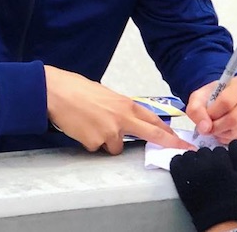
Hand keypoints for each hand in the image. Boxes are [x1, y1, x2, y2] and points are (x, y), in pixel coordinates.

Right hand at [44, 65, 194, 153]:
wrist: (54, 92)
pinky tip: (80, 128)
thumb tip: (124, 118)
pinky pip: (95, 147)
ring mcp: (108, 132)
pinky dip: (89, 141)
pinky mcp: (94, 142)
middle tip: (182, 149)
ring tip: (89, 124)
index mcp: (124, 104)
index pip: (152, 119)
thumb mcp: (104, 94)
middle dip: (168, 142)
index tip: (180, 139)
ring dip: (106, 141)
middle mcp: (121, 119)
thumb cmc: (75, 88)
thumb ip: (118, 108)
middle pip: (150, 134)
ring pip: (115, 146)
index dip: (167, 131)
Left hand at [170, 140, 236, 231]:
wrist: (217, 217)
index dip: (219, 159)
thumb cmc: (231, 197)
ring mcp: (190, 168)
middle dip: (207, 159)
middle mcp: (204, 162)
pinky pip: (177, 160)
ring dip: (194, 161)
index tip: (219, 168)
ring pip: (190, 154)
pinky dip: (180, 163)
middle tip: (209, 172)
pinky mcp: (179, 175)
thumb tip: (235, 141)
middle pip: (204, 151)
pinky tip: (187, 171)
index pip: (218, 149)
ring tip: (199, 173)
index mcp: (220, 161)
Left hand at [186, 75, 236, 142]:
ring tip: (215, 127)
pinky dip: (227, 138)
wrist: (219, 100)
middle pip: (234, 119)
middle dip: (217, 126)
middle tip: (208, 126)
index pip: (226, 102)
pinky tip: (222, 131)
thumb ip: (196, 110)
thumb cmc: (211, 97)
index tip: (206, 115)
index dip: (213, 113)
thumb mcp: (197, 98)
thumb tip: (205, 128)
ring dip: (221, 133)